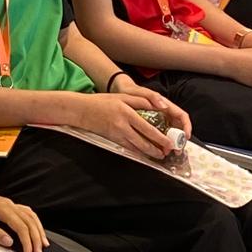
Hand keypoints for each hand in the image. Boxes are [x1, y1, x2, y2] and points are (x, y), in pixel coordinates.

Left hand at [0, 173, 47, 251]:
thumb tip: (9, 243)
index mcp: (3, 208)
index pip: (21, 227)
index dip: (27, 242)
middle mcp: (10, 205)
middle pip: (29, 222)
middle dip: (36, 239)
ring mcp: (11, 204)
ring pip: (31, 216)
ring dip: (39, 230)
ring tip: (43, 244)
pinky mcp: (10, 205)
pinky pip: (27, 212)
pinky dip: (34, 222)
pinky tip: (37, 229)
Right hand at [65, 90, 187, 158]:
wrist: (82, 110)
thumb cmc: (103, 101)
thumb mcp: (123, 96)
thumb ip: (142, 101)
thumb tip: (160, 106)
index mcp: (127, 112)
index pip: (147, 128)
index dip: (159, 137)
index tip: (169, 142)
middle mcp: (122, 125)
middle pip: (143, 141)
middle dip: (157, 148)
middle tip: (167, 152)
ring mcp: (117, 134)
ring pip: (136, 147)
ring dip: (149, 153)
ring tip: (159, 155)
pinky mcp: (113, 140)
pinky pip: (128, 148)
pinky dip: (138, 152)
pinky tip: (144, 154)